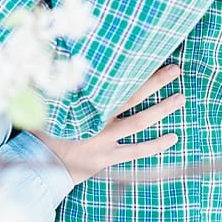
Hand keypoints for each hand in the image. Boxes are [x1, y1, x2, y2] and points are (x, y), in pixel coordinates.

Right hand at [33, 64, 183, 184]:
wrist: (40, 168)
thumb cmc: (44, 133)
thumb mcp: (48, 107)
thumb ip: (60, 89)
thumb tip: (58, 59)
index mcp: (86, 105)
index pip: (113, 83)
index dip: (132, 69)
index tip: (148, 54)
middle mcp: (99, 121)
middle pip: (132, 97)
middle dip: (154, 82)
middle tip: (175, 70)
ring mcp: (106, 140)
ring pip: (139, 123)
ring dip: (161, 110)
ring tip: (181, 98)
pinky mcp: (109, 158)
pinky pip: (137, 151)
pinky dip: (156, 145)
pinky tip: (174, 137)